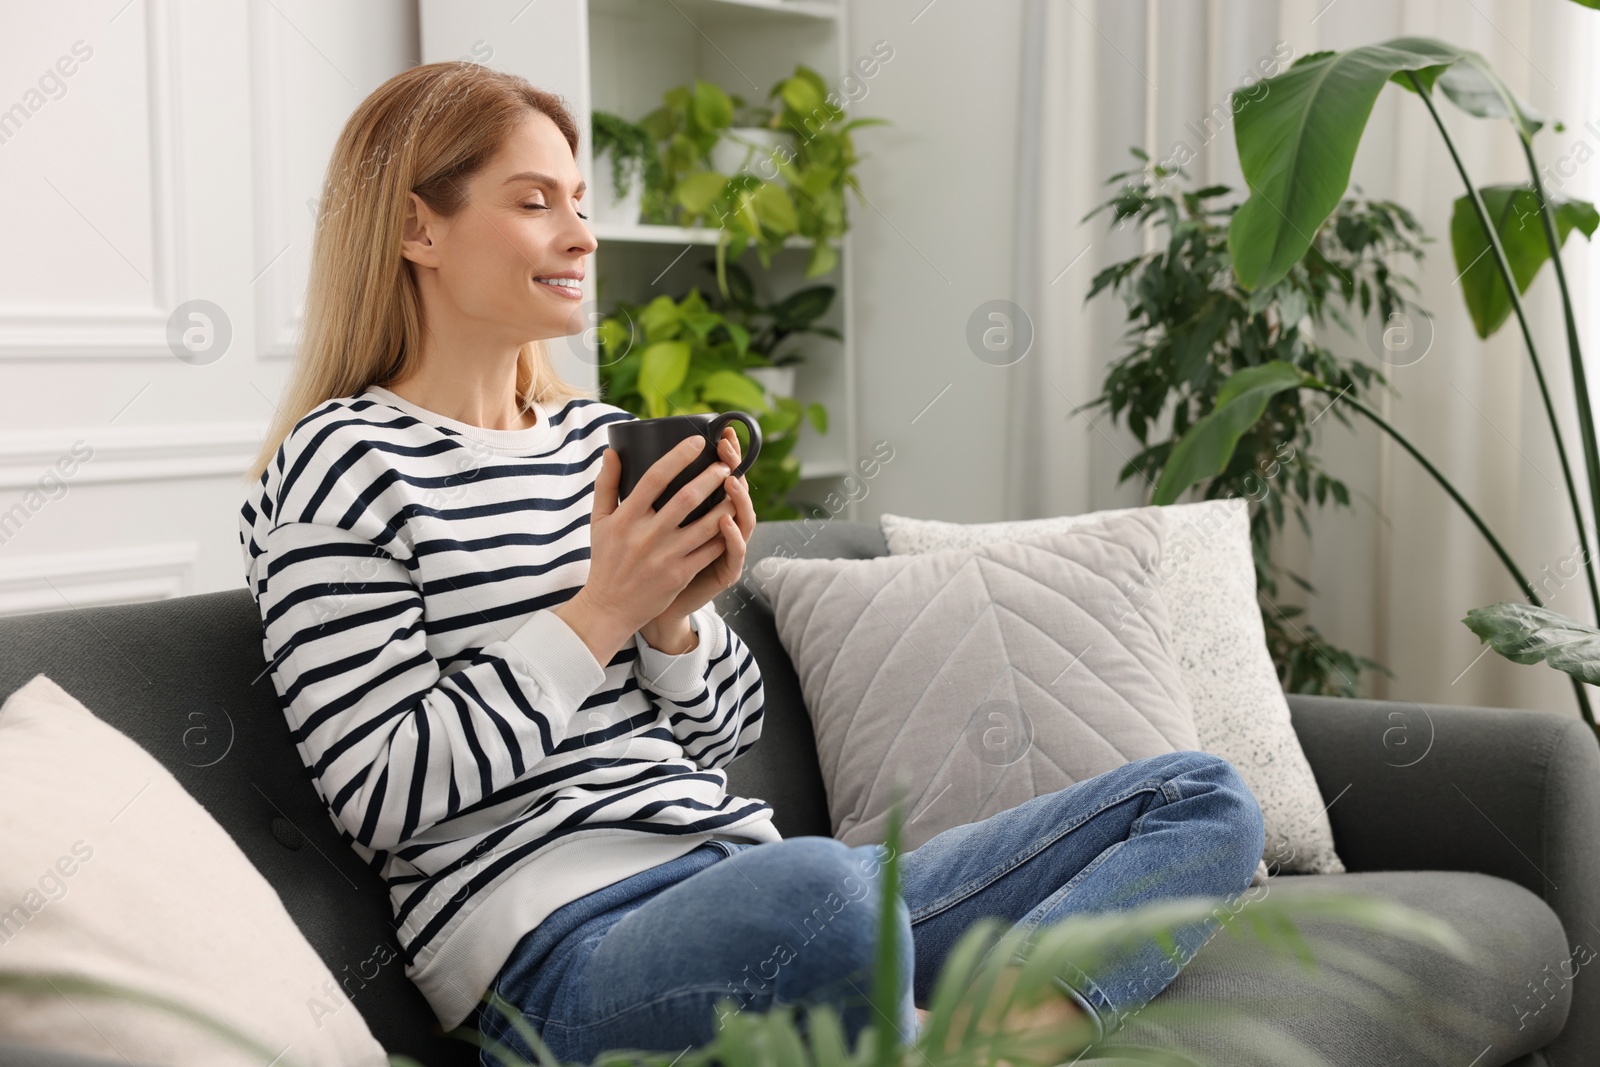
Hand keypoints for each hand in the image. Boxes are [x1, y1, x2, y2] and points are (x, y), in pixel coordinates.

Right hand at [554, 428, 743, 665]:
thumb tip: (612, 451)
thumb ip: (606, 485)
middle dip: (712, 478)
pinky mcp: (680, 575)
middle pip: (686, 499)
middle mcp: (646, 536)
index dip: (678, 456)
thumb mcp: (598, 521)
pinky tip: (734, 521)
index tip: (697, 441)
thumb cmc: (606, 559)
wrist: (609, 607)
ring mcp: (665, 557)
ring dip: (726, 504)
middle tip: (727, 464)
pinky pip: (710, 551)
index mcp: (625, 518)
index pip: (655, 478)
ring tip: (738, 488)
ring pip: (706, 525)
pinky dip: (725, 535)